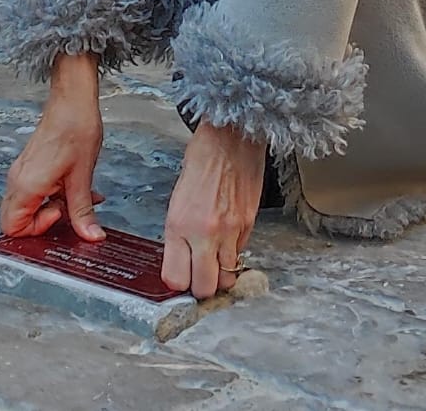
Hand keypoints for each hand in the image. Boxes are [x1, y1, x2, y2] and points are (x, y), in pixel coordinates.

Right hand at [0, 54, 105, 240]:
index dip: (38, 229)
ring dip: (52, 208)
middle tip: (66, 212)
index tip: (60, 214)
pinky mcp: (31, 167)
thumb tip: (90, 236)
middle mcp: (18, 181)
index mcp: (26, 185)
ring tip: (77, 197)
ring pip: (28, 207)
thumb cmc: (75, 129)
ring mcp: (22, 173)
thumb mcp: (82, 176)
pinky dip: (53, 196)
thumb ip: (82, 211)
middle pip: (15, 220)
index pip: (12, 228)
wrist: (73, 100)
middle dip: (43, 223)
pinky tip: (77, 187)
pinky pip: (35, 192)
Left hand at [162, 121, 266, 299]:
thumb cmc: (203, 158)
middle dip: (201, 288)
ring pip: (227, 278)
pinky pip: (241, 253)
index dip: (177, 283)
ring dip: (220, 274)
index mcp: (179, 224)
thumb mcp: (178, 198)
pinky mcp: (249, 224)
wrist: (232, 137)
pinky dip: (234, 253)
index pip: (175, 278)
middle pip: (205, 287)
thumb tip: (183, 258)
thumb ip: (180, 232)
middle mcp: (204, 232)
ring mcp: (230, 230)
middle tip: (198, 276)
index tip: (178, 277)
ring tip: (214, 262)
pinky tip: (228, 238)